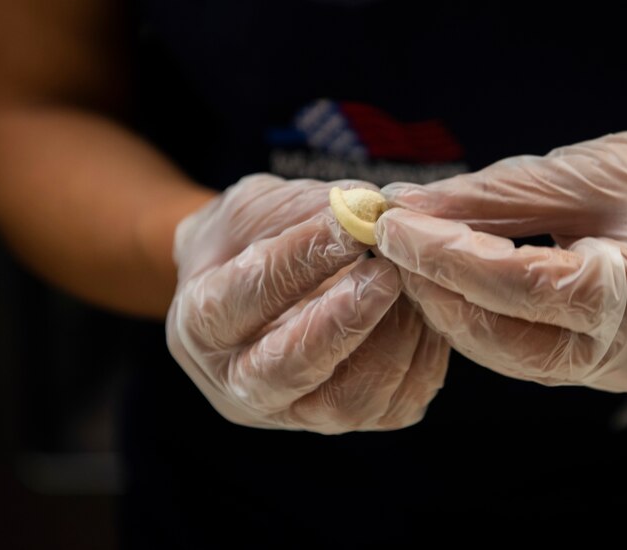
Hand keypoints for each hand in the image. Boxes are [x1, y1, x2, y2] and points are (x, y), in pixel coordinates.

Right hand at [167, 174, 448, 432]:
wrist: (249, 285)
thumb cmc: (249, 239)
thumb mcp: (255, 207)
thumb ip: (299, 207)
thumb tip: (365, 205)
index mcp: (200, 325)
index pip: (245, 297)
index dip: (299, 259)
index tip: (349, 223)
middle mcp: (237, 383)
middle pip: (288, 369)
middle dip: (342, 320)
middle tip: (386, 272)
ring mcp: (290, 412)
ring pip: (345, 403)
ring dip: (390, 341)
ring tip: (411, 286)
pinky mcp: (341, 421)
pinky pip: (390, 408)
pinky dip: (418, 362)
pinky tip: (426, 313)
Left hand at [375, 104, 626, 391]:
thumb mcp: (578, 171)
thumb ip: (488, 197)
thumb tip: (403, 208)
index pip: (521, 287)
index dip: (446, 257)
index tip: (391, 225)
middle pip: (506, 337)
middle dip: (438, 289)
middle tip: (390, 239)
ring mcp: (621, 370)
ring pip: (509, 352)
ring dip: (453, 306)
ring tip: (412, 253)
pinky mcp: (606, 367)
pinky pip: (527, 349)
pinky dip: (484, 314)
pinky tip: (453, 275)